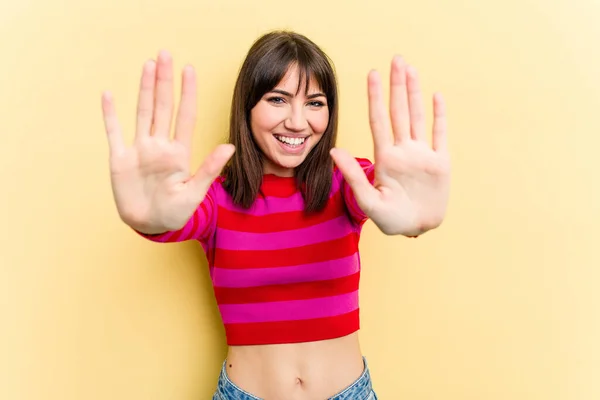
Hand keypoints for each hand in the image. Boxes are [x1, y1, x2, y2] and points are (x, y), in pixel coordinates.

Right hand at [101, 50, 234, 233]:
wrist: (150, 227)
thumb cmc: (175, 213)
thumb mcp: (194, 193)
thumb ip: (209, 169)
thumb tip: (229, 146)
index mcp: (179, 153)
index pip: (185, 116)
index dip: (187, 93)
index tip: (190, 70)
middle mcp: (159, 146)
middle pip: (163, 107)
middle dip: (165, 81)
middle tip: (166, 54)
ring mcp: (139, 151)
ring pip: (143, 113)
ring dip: (144, 89)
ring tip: (148, 65)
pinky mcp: (120, 160)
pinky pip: (114, 133)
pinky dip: (110, 115)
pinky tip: (109, 95)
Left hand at [331, 56, 449, 235]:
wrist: (416, 229)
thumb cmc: (390, 219)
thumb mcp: (368, 200)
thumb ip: (353, 175)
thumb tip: (334, 150)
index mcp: (385, 157)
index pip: (378, 120)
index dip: (375, 97)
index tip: (372, 74)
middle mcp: (403, 150)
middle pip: (398, 111)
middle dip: (397, 85)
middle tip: (396, 59)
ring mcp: (421, 154)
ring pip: (417, 116)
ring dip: (415, 93)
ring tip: (411, 69)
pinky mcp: (440, 162)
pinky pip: (439, 134)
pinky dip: (439, 116)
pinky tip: (436, 97)